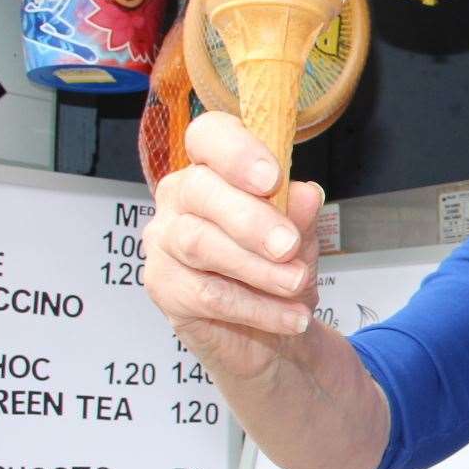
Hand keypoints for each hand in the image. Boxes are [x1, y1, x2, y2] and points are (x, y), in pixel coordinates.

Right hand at [141, 112, 321, 380]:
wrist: (269, 331)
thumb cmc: (278, 267)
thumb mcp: (301, 237)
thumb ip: (299, 215)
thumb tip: (305, 194)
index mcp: (216, 169)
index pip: (209, 137)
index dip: (236, 152)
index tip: (272, 180)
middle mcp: (181, 197)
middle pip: (199, 190)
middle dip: (250, 219)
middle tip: (289, 246)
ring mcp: (165, 241)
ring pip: (198, 244)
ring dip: (256, 268)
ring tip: (297, 284)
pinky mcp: (163, 286)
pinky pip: (206, 294)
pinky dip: (257, 307)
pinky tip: (292, 317)